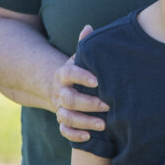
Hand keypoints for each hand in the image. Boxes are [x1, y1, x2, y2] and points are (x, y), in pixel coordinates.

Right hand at [55, 25, 108, 141]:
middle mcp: (60, 91)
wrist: (57, 85)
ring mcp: (60, 107)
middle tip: (107, 106)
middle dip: (88, 104)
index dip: (81, 77)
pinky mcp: (61, 120)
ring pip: (67, 117)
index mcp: (64, 73)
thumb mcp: (78, 57)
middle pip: (69, 99)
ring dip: (84, 122)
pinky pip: (64, 130)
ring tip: (103, 125)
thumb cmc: (77, 70)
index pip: (70, 74)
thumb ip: (84, 44)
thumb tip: (89, 27)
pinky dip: (74, 135)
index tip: (97, 81)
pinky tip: (89, 136)